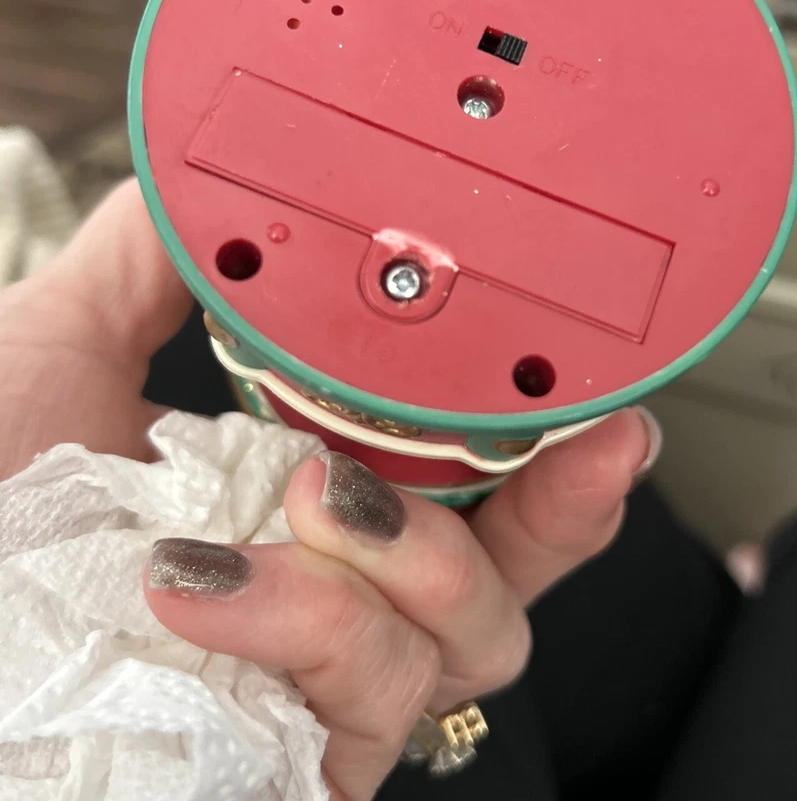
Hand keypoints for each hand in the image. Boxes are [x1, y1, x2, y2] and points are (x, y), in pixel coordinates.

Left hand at [0, 180, 660, 799]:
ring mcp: (333, 678)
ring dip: (421, 556)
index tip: (584, 373)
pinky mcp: (311, 754)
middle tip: (608, 439)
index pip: (460, 472)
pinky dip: (318, 622)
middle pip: (516, 564)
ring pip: (480, 634)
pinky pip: (383, 693)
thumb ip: (153, 262)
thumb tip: (218, 180)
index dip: (539, 432)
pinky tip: (214, 586)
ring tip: (317, 496)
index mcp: (306, 492)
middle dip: (576, 501)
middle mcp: (342, 589)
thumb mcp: (60, 349)